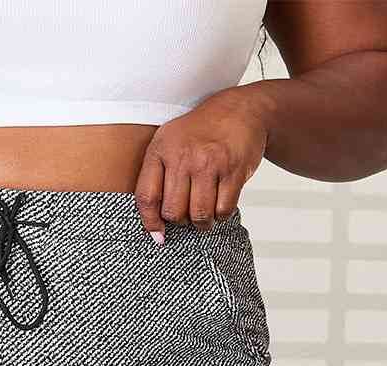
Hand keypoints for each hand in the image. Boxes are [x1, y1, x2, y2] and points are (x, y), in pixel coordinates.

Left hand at [135, 86, 270, 238]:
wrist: (240, 110)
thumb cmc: (200, 133)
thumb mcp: (169, 143)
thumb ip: (156, 179)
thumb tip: (155, 231)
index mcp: (161, 149)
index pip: (147, 198)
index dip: (150, 223)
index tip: (158, 234)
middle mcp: (183, 155)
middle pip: (174, 213)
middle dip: (181, 221)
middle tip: (188, 212)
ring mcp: (209, 163)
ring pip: (199, 216)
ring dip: (202, 223)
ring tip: (204, 213)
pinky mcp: (233, 170)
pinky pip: (223, 210)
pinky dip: (221, 215)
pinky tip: (220, 204)